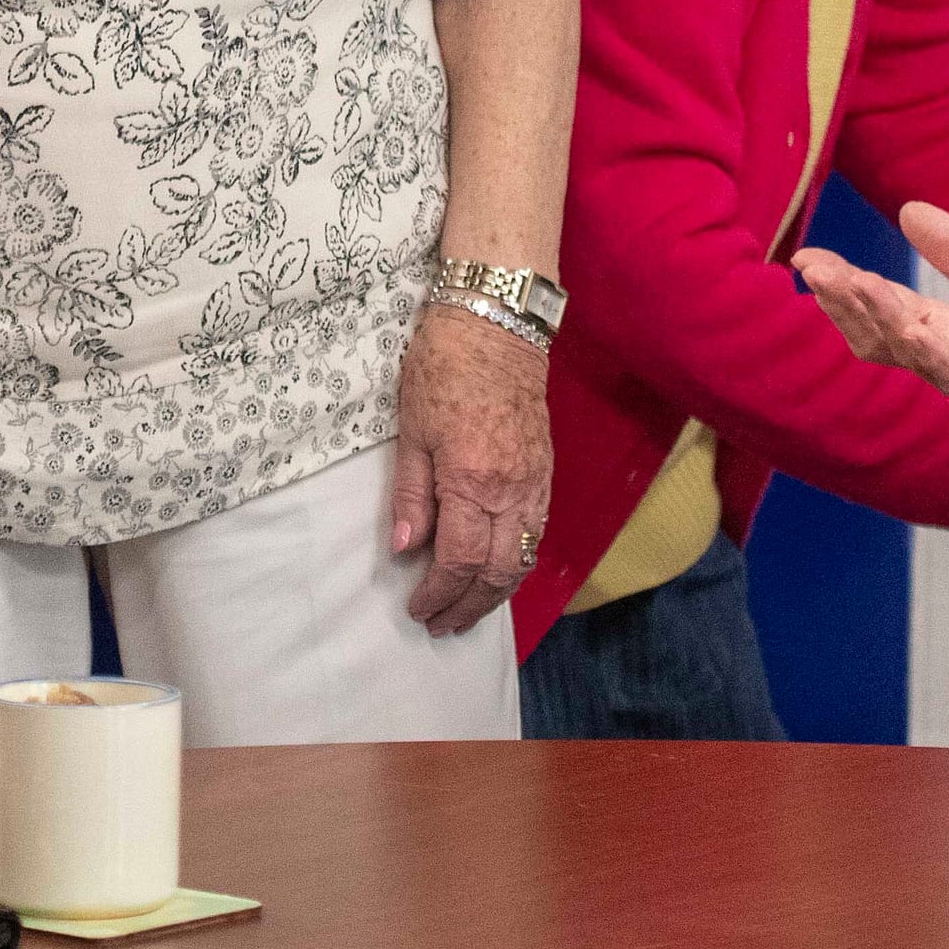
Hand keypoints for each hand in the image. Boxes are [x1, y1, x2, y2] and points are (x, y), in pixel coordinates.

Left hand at [387, 301, 550, 636]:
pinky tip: (496, 570)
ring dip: (496, 593)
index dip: (437, 593)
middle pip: (496, 572)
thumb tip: (404, 549)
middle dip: (468, 606)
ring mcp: (535, 483)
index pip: (458, 561)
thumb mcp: (412, 429)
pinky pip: (536, 533)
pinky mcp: (545, 472)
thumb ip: (411, 494)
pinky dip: (516, 562)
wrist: (497, 325)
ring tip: (468, 610)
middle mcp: (511, 491)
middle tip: (441, 624)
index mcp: (472, 481)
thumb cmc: (443, 369)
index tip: (417, 608)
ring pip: (523, 559)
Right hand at [796, 200, 948, 459]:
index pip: (880, 305)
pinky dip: (935, 354)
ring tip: (857, 286)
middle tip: (816, 270)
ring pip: (914, 353)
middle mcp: (945, 356)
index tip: (807, 259)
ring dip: (883, 320)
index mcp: (940, 327)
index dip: (843, 284)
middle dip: (847, 301)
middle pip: (882, 331)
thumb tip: (910, 210)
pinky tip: (916, 329)